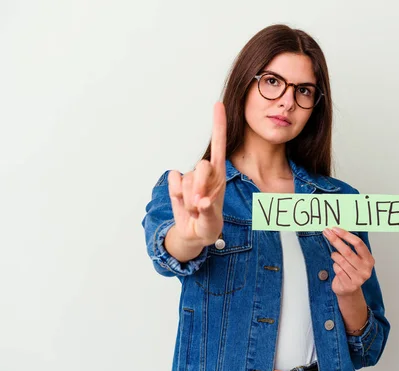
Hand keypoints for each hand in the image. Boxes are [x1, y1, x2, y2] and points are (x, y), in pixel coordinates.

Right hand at [167, 102, 226, 246]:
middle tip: (201, 204)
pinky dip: (176, 195)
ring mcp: (190, 177)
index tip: (218, 105)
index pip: (219, 145)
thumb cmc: (209, 224)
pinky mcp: (176, 183)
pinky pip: (173, 181)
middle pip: (201, 166)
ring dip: (189, 199)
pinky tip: (183, 202)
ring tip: (195, 210)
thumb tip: (201, 202)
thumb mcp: (212, 222)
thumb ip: (207, 212)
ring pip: (186, 180)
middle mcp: (206, 172)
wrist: (194, 233)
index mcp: (220, 175)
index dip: (218, 125)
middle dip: (200, 186)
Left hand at [322, 227, 374, 296]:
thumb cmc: (350, 271)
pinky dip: (335, 266)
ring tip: (334, 255)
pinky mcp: (350, 285)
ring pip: (341, 261)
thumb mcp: (355, 259)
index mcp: (369, 260)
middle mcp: (366, 269)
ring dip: (334, 256)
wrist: (349, 291)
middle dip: (336, 241)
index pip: (358, 244)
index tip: (335, 229)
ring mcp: (359, 278)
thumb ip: (350, 247)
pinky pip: (338, 270)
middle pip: (348, 251)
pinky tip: (337, 267)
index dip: (346, 235)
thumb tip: (337, 232)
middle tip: (327, 233)